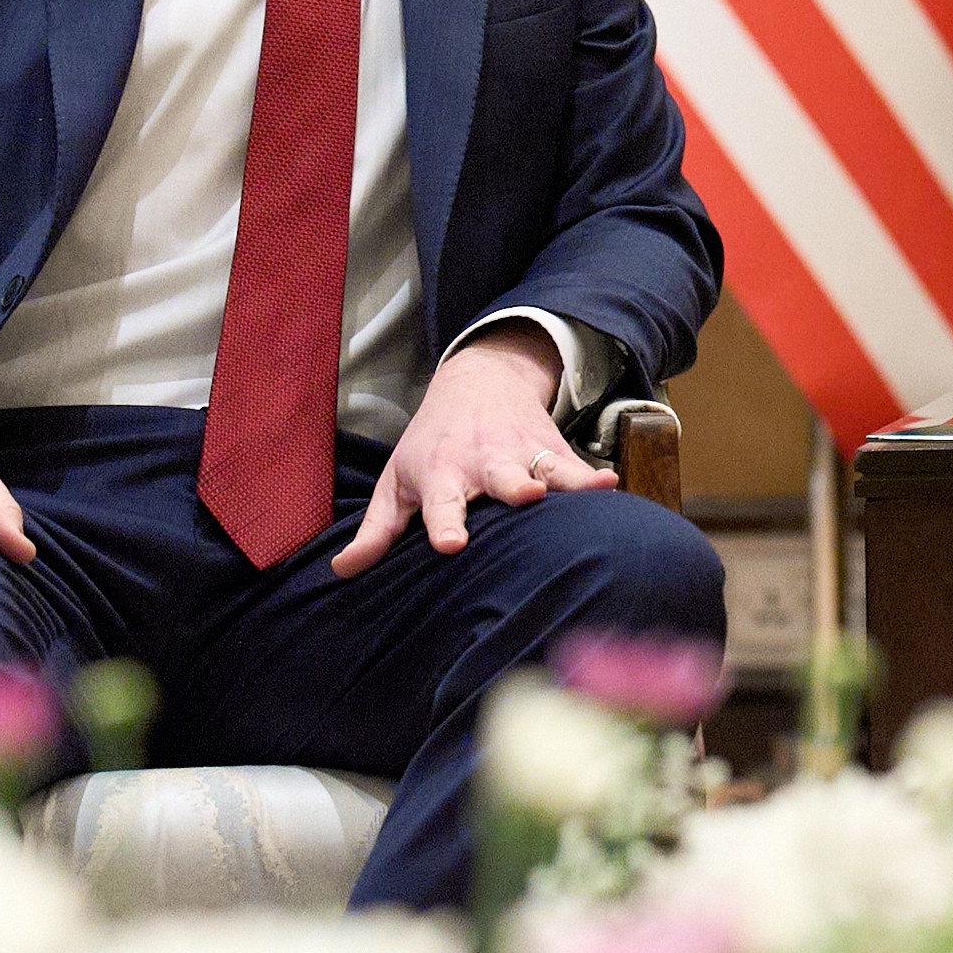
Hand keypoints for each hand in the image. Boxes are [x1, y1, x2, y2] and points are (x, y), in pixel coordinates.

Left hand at [331, 321, 614, 576]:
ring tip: (586, 489)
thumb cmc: (431, 444)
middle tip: (527, 496)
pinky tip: (610, 485)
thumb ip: (377, 530)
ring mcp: (521, 454)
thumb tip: (342, 571)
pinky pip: (573, 466)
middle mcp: (484, 462)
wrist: (479, 382)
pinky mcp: (550, 450)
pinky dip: (591, 477)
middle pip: (502, 478)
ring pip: (545, 469)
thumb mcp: (398, 480)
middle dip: (515, 486)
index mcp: (441, 473)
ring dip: (562, 479)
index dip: (446, 523)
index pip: (442, 503)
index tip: (451, 544)